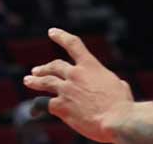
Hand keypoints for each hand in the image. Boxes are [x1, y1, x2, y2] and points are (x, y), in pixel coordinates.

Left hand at [22, 28, 133, 142]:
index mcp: (91, 66)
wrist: (118, 121)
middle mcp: (75, 74)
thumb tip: (116, 84)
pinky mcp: (61, 106)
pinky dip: (38, 106)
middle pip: (55, 67)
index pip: (73, 45)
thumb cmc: (123, 105)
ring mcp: (66, 89)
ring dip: (35, 81)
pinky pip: (44, 104)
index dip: (61, 37)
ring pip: (45, 82)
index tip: (51, 32)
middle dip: (45, 68)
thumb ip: (110, 82)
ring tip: (28, 81)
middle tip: (36, 70)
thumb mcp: (119, 86)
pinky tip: (34, 111)